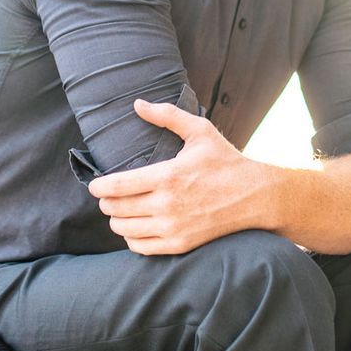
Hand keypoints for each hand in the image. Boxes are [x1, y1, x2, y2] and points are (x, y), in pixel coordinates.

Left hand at [86, 98, 276, 255]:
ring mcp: (173, 228)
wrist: (255, 197)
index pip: (117, 186)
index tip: (95, 185)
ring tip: (119, 210)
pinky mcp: (180, 244)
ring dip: (116, 220)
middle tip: (108, 196)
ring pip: (124, 229)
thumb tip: (138, 104)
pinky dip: (131, 237)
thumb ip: (168, 115)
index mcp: (168, 176)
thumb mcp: (200, 131)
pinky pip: (140, 247)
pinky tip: (135, 226)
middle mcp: (167, 205)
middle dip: (106, 202)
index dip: (99, 186)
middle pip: (116, 208)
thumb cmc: (226, 161)